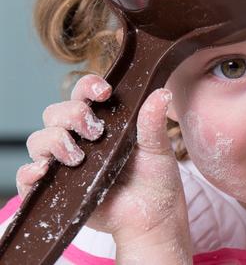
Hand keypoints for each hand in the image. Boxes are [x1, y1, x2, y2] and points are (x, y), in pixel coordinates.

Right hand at [16, 74, 191, 262]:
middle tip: (95, 132)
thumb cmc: (156, 180)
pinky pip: (26, 177)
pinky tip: (44, 170)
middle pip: (55, 113)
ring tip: (80, 157)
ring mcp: (65, 163)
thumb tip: (161, 93)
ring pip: (39, 140)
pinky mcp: (56, 189)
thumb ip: (153, 122)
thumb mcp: (158, 149)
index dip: (88, 87)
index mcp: (103, 122)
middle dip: (71, 115)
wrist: (153, 217)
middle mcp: (79, 138)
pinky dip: (28, 172)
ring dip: (54, 141)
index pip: (83, 95)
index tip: (104, 92)